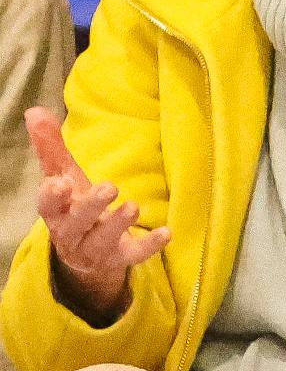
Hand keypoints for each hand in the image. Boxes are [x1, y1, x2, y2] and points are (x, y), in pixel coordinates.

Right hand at [25, 107, 169, 315]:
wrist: (86, 257)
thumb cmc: (74, 207)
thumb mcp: (64, 178)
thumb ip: (51, 148)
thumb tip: (34, 110)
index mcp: (57, 212)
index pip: (47, 207)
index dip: (51, 197)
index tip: (59, 183)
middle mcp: (72, 233)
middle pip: (77, 222)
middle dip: (91, 206)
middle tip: (110, 187)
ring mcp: (96, 249)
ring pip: (103, 240)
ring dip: (118, 224)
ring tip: (133, 206)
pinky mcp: (120, 259)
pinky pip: (134, 256)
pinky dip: (150, 245)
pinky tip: (167, 232)